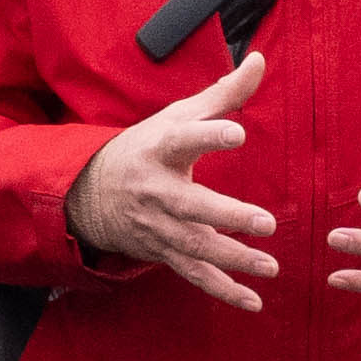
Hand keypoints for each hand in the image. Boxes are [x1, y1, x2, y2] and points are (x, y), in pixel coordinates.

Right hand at [65, 47, 279, 309]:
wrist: (90, 194)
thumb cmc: (147, 147)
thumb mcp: (177, 116)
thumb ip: (222, 94)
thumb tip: (260, 60)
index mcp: (160, 149)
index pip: (184, 140)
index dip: (209, 135)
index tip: (237, 133)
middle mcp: (157, 191)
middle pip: (193, 206)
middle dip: (228, 216)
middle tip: (265, 222)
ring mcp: (159, 226)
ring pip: (196, 246)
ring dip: (233, 259)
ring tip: (270, 266)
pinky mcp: (164, 252)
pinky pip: (194, 274)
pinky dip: (223, 290)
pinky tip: (254, 300)